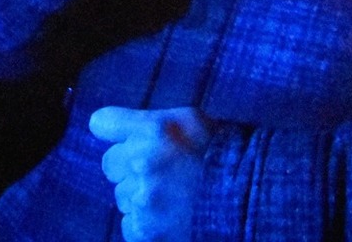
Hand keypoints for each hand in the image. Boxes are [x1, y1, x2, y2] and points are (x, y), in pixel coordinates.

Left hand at [91, 105, 209, 241]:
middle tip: (161, 172)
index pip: (103, 123)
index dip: (114, 131)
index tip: (121, 137)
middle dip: (129, 167)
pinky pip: (130, 224)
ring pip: (122, 196)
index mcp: (154, 131)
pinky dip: (146, 224)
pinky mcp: (145, 232)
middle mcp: (143, 163)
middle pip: (110, 163)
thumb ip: (151, 121)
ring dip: (140, 196)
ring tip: (172, 197)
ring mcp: (143, 200)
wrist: (248, 201)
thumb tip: (106, 125)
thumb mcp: (190, 121)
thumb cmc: (221, 155)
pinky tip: (170, 217)